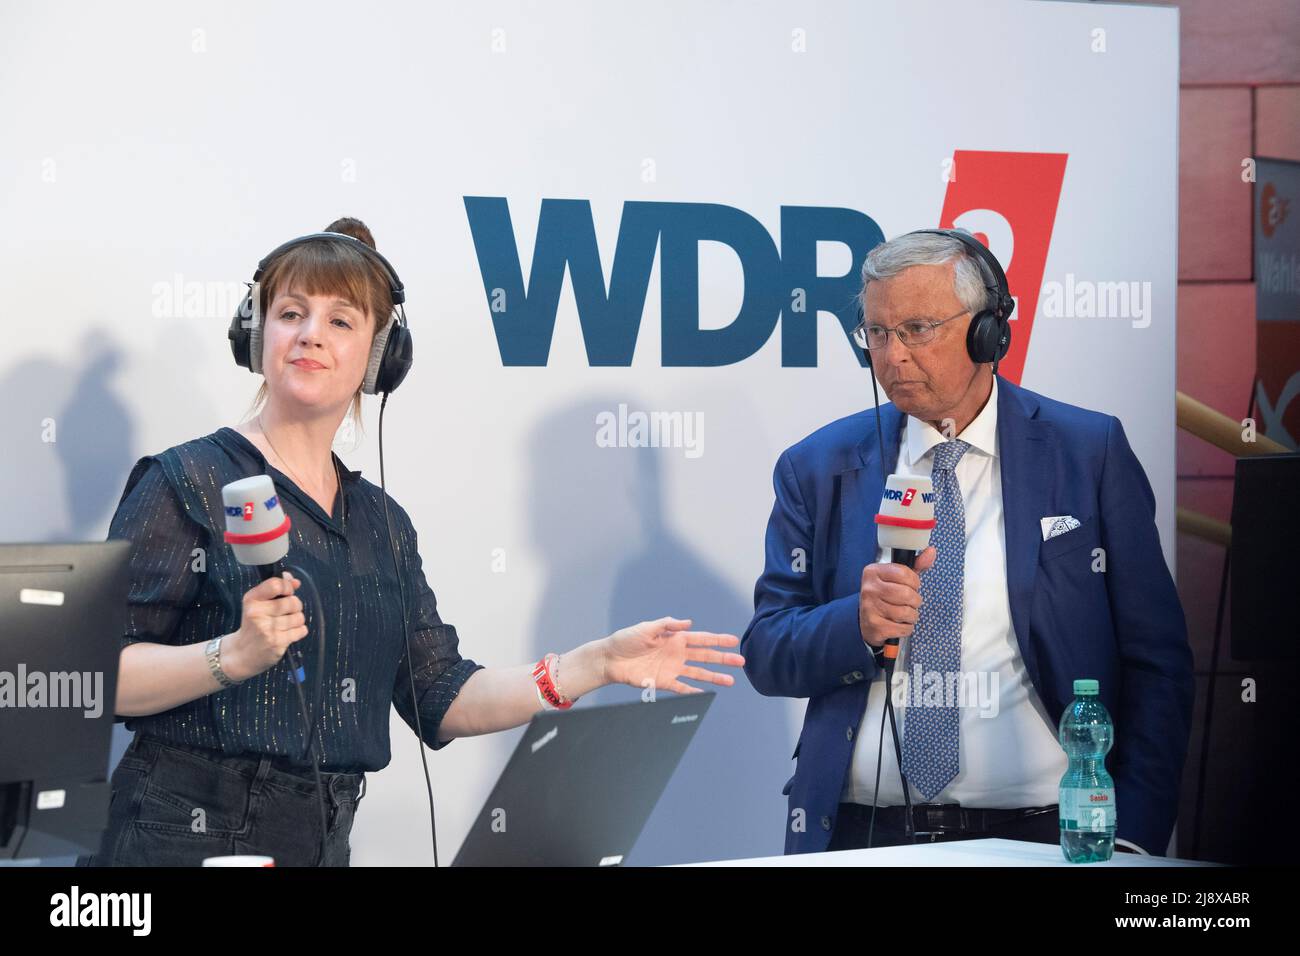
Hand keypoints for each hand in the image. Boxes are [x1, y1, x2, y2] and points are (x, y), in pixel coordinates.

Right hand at [222, 572, 307, 681]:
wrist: (242, 654)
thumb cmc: (253, 625)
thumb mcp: (258, 604)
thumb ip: (276, 589)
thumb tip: (295, 581)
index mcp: (252, 600)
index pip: (276, 585)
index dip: (288, 587)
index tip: (287, 592)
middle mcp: (257, 613)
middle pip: (293, 602)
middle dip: (295, 606)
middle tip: (285, 613)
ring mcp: (268, 629)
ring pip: (299, 617)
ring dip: (296, 620)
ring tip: (285, 625)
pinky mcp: (277, 643)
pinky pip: (301, 630)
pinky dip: (298, 631)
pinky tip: (287, 634)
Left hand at [603, 618, 744, 694]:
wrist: (610, 659)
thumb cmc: (626, 640)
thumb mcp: (647, 628)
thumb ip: (667, 625)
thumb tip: (688, 623)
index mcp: (675, 638)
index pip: (701, 639)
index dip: (718, 640)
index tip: (734, 641)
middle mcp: (677, 654)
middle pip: (705, 656)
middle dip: (723, 659)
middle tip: (741, 662)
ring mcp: (671, 669)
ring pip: (698, 673)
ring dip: (714, 677)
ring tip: (730, 681)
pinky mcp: (663, 682)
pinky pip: (682, 688)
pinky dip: (693, 691)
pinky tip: (706, 694)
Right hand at [858, 546, 935, 648]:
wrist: (866, 621)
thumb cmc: (885, 596)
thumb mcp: (898, 578)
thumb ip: (916, 564)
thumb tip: (931, 551)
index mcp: (873, 571)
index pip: (905, 574)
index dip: (914, 582)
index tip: (910, 586)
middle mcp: (869, 588)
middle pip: (907, 594)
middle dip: (915, 601)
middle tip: (909, 602)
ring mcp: (869, 608)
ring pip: (906, 613)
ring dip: (911, 616)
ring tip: (904, 614)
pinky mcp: (874, 626)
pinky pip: (903, 628)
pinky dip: (906, 628)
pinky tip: (898, 624)